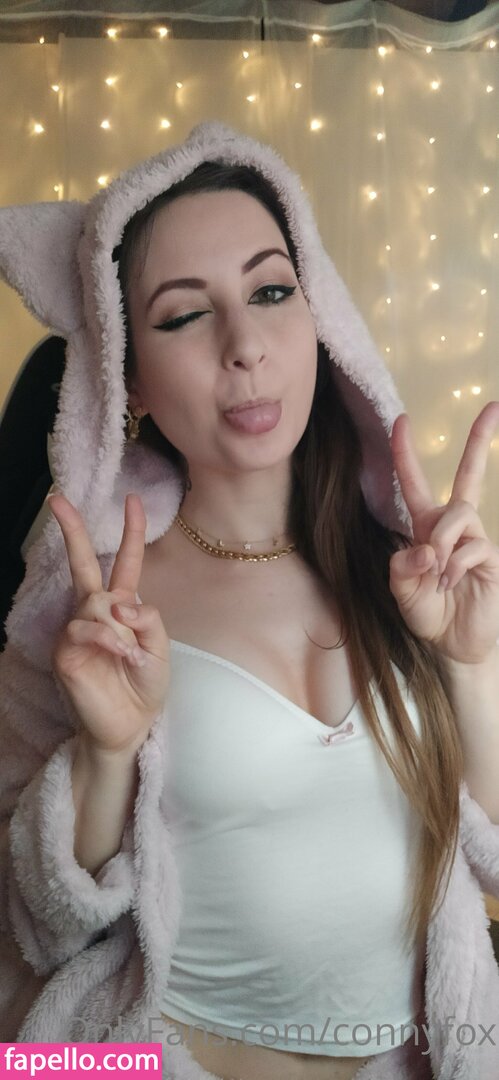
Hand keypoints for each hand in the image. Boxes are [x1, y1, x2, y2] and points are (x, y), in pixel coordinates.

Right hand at [48, 492, 169, 752]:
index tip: (133, 500)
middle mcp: (96, 612)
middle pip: (82, 563)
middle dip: (72, 529)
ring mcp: (77, 629)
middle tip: (56, 499)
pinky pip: (86, 628)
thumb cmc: (145, 687)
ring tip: (131, 655)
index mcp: (122, 607)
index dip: (130, 531)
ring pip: (97, 602)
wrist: (130, 726)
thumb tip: (121, 602)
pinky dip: (109, 640)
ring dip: (120, 627)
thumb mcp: (161, 649)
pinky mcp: (66, 650)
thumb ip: (149, 620)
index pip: (125, 562)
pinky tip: (120, 656)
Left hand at [388, 401, 498, 665]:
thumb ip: (403, 567)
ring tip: (436, 573)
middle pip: (467, 476)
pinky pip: (472, 547)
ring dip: (441, 540)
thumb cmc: (428, 612)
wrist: (455, 645)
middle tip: (492, 407)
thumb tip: (426, 548)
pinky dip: (454, 566)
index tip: (401, 421)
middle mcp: (452, 527)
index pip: (413, 484)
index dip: (405, 453)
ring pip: (458, 515)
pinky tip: (450, 583)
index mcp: (425, 528)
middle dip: (478, 441)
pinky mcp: (491, 559)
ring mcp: (475, 540)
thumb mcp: (401, 591)